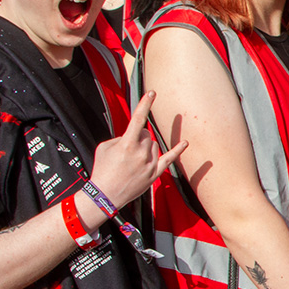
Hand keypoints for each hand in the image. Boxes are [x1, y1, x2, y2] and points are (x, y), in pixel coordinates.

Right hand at [90, 91, 187, 208]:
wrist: (104, 196)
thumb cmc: (102, 170)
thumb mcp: (105, 148)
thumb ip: (121, 138)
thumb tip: (134, 136)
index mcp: (127, 144)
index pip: (138, 119)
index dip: (145, 104)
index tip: (152, 92)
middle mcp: (141, 153)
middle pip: (146, 135)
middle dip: (137, 139)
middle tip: (125, 153)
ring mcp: (149, 163)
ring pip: (153, 145)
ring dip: (145, 148)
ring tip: (131, 163)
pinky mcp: (155, 173)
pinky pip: (169, 159)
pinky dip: (177, 150)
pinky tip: (185, 143)